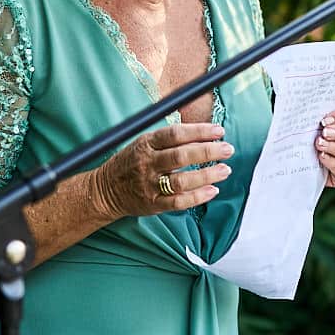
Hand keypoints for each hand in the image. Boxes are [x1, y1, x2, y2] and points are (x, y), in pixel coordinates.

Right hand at [88, 121, 233, 220]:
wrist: (106, 190)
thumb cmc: (131, 162)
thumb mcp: (143, 142)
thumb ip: (169, 138)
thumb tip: (203, 131)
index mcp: (146, 144)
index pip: (175, 134)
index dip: (199, 131)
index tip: (219, 131)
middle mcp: (147, 163)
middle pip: (181, 156)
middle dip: (208, 151)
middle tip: (227, 149)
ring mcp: (150, 185)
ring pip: (182, 180)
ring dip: (207, 175)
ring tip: (225, 170)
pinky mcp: (153, 204)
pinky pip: (178, 202)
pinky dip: (198, 197)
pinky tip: (212, 190)